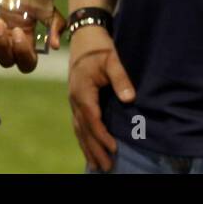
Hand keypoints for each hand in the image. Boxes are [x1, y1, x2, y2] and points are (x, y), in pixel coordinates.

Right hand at [67, 24, 134, 170]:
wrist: (84, 36)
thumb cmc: (99, 47)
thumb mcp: (112, 60)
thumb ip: (121, 79)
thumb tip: (129, 99)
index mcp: (82, 91)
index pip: (92, 119)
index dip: (102, 136)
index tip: (114, 149)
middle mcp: (75, 99)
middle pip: (84, 129)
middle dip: (95, 149)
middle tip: (106, 167)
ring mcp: (73, 100)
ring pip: (79, 129)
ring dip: (87, 148)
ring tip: (97, 165)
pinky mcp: (76, 99)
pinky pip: (78, 124)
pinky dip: (83, 138)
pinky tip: (88, 148)